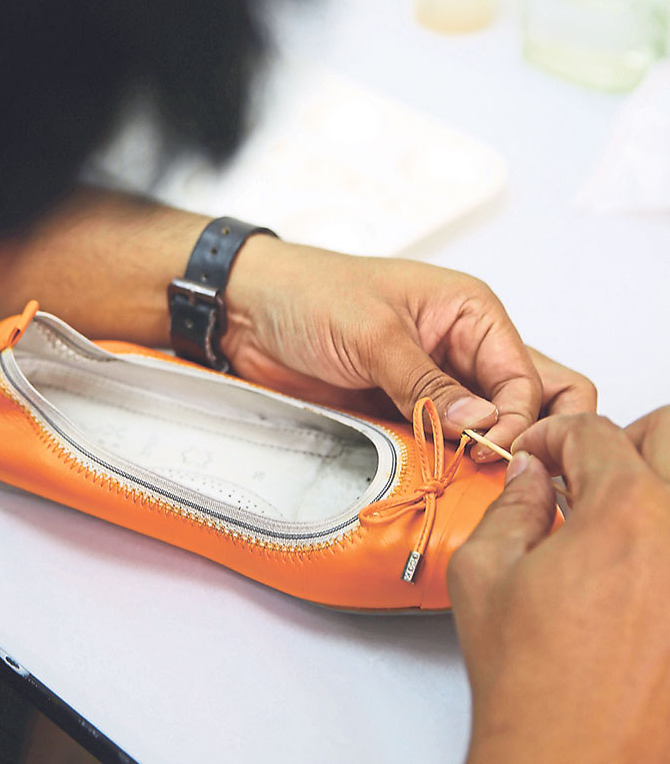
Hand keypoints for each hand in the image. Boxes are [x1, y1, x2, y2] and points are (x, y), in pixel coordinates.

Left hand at [223, 238, 595, 454]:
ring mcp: (437, 388)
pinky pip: (443, 449)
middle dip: (526, 439)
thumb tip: (482, 424)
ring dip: (483, 461)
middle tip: (499, 472)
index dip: (517, 419)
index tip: (488, 450)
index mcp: (472, 313)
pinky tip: (438, 486)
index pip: (526, 377)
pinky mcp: (406, 416)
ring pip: (489, 432)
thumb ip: (426, 383)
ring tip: (468, 487)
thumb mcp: (373, 333)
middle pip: (530, 402)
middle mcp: (464, 351)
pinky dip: (446, 469)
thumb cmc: (310, 293)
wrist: (249, 313)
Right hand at [449, 407, 669, 763]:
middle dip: (620, 441)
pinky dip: (663, 540)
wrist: (576, 762)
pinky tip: (637, 568)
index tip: (538, 457)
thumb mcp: (486, 573)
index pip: (593, 432)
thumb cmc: (536, 687)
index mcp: (628, 514)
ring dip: (652, 485)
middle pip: (668, 433)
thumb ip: (511, 505)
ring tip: (619, 517)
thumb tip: (530, 478)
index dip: (551, 437)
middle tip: (588, 472)